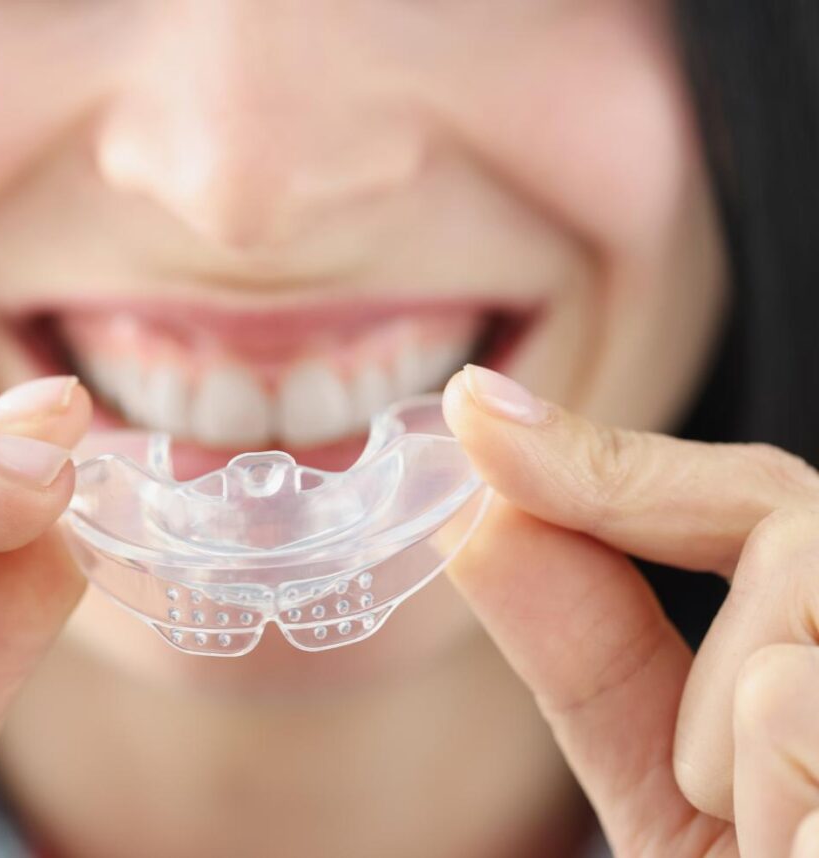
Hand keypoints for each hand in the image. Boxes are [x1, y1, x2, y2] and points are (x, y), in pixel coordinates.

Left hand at [443, 365, 818, 857]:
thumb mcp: (677, 795)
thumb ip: (595, 654)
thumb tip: (486, 520)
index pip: (760, 503)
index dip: (608, 459)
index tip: (478, 414)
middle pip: (793, 523)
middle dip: (697, 637)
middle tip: (704, 768)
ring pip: (794, 623)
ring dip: (730, 743)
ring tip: (774, 839)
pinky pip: (801, 713)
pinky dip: (768, 794)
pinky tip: (799, 846)